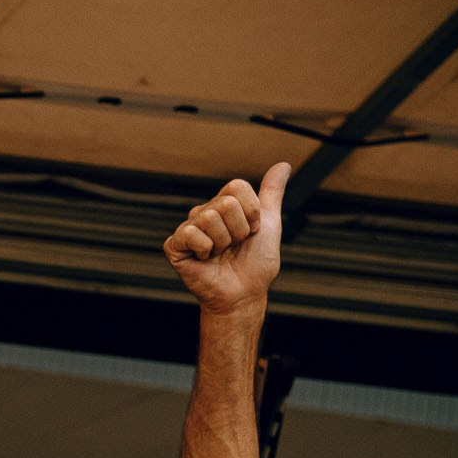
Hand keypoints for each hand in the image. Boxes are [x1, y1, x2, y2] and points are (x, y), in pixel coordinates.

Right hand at [164, 162, 286, 315]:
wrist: (243, 293)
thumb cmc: (255, 263)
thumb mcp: (270, 224)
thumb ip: (272, 194)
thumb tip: (283, 165)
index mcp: (224, 205)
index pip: (237, 187)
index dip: (251, 212)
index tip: (251, 232)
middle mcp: (204, 213)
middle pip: (225, 203)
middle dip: (239, 229)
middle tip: (234, 246)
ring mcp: (188, 229)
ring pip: (209, 218)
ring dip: (223, 242)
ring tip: (220, 254)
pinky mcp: (175, 245)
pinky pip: (191, 234)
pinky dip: (204, 250)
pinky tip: (204, 259)